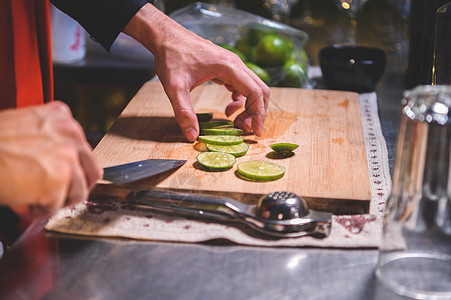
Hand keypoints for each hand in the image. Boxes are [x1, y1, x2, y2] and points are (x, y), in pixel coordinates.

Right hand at [0, 102, 102, 218]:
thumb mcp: (25, 127)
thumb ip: (50, 140)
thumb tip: (64, 163)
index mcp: (63, 118)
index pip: (83, 151)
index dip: (71, 169)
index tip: (59, 177)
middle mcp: (70, 134)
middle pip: (91, 172)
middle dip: (74, 188)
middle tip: (54, 195)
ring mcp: (67, 157)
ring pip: (78, 193)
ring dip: (54, 201)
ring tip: (29, 195)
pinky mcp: (58, 180)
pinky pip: (54, 207)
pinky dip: (36, 211)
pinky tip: (20, 200)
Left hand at [123, 4, 269, 141]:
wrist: (165, 37)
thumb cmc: (171, 57)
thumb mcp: (175, 88)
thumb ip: (184, 113)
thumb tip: (192, 136)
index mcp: (229, 67)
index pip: (255, 93)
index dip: (259, 114)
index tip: (255, 133)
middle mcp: (235, 64)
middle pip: (259, 90)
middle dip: (256, 113)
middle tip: (244, 130)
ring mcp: (232, 64)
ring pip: (252, 88)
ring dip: (249, 107)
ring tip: (235, 123)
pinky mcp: (225, 67)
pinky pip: (242, 85)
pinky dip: (240, 100)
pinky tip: (228, 109)